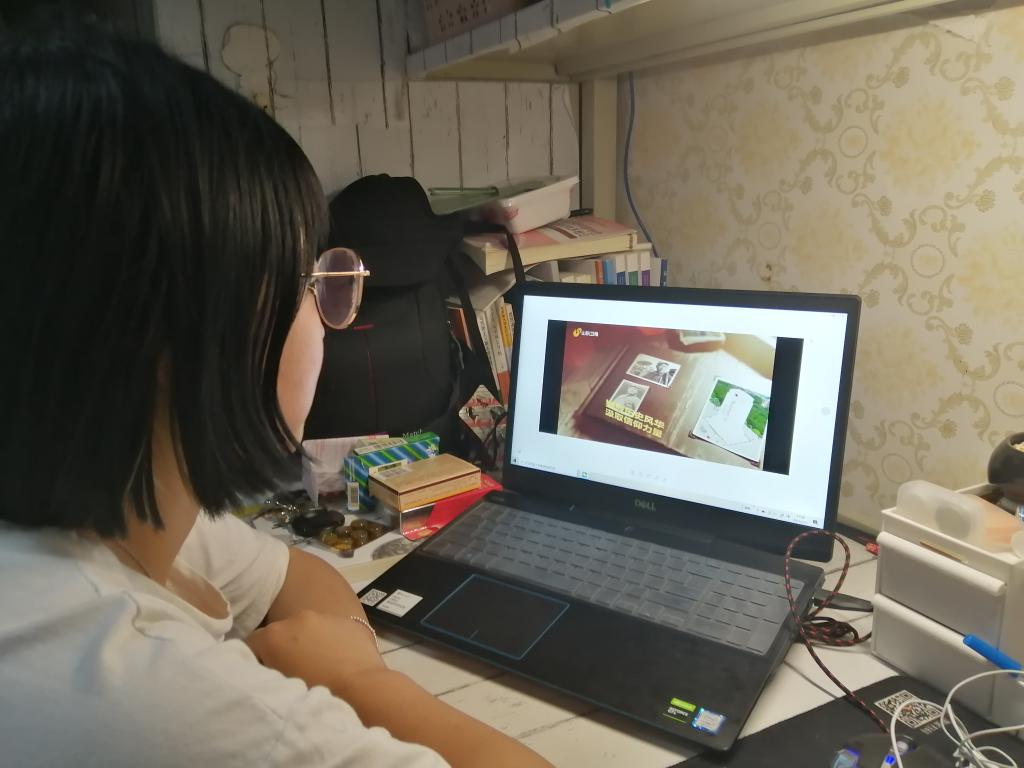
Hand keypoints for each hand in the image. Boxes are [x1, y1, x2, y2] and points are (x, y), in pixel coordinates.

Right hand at [245, 609, 383, 691]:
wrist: (360, 688)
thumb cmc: (314, 693)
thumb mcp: (278, 686)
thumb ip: (266, 671)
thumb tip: (265, 668)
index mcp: (274, 634)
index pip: (251, 644)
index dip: (255, 661)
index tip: (263, 675)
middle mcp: (297, 618)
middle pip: (281, 633)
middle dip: (282, 649)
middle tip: (290, 672)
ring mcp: (325, 617)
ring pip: (308, 629)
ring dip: (307, 643)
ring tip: (317, 667)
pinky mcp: (348, 621)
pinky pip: (332, 630)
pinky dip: (330, 641)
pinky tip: (338, 661)